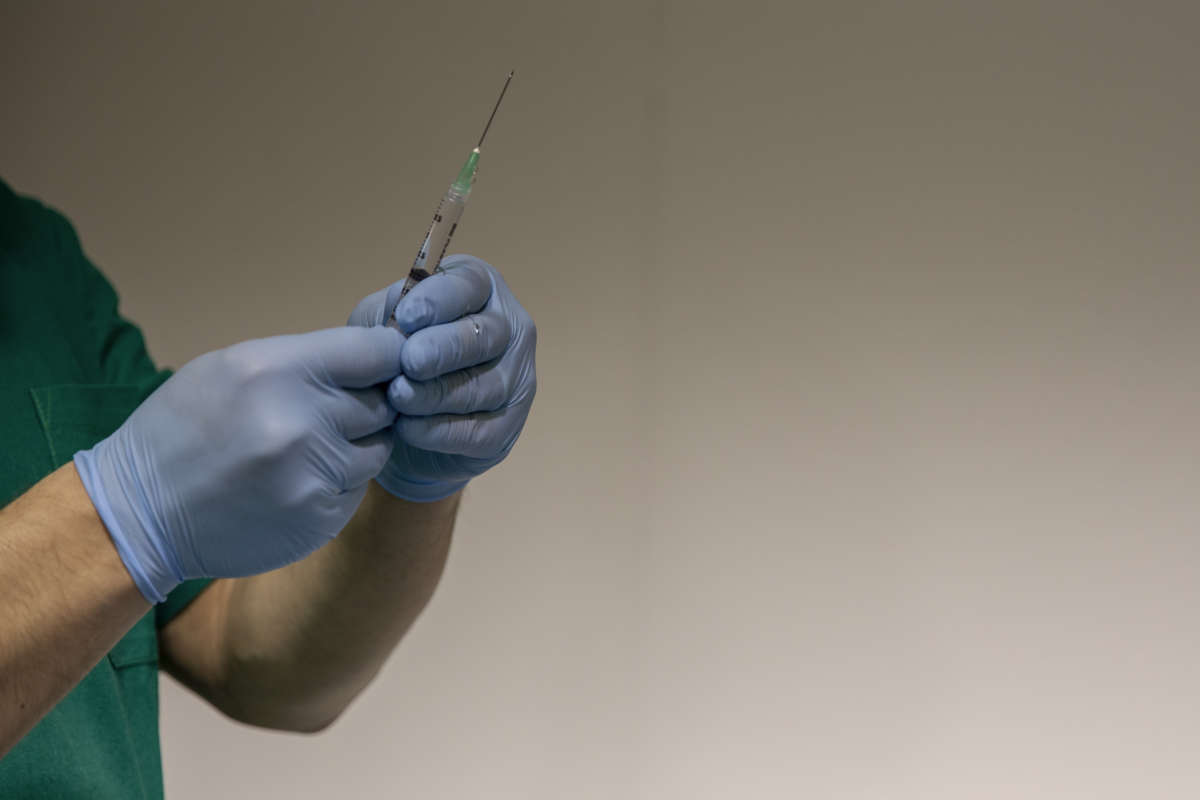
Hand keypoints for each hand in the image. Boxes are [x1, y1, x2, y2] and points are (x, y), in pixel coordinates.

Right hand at [73, 327, 403, 602]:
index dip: (385, 358)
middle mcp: (303, 421)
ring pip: (377, 449)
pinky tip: (293, 484)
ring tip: (302, 451)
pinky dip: (336, 484)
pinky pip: (356, 488)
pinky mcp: (321, 517)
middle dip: (365, 405)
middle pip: (383, 402)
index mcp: (277, 370)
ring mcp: (315, 474)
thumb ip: (305, 361)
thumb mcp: (232, 368)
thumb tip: (374, 354)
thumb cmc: (184, 429)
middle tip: (323, 415)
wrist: (141, 511)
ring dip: (354, 447)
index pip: (378, 352)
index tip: (379, 366)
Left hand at [348, 254, 536, 500]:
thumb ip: (389, 313)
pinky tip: (407, 427)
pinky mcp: (506, 426)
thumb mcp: (379, 324)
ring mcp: (514, 379)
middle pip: (485, 335)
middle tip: (411, 360)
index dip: (440, 299)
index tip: (406, 316)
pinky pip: (479, 430)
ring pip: (485, 386)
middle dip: (446, 348)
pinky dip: (440, 431)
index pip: (469, 284)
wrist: (392, 424)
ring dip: (437, 393)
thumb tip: (403, 321)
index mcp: (478, 290)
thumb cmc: (390, 357)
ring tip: (398, 396)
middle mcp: (506, 329)